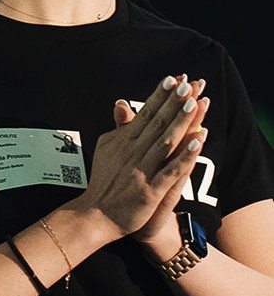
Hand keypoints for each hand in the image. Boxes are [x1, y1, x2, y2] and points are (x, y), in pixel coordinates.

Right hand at [72, 75, 208, 240]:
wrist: (96, 215)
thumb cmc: (104, 182)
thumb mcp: (106, 149)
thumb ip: (118, 127)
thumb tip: (122, 103)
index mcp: (123, 142)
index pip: (145, 114)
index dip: (160, 96)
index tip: (173, 79)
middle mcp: (132, 153)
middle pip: (157, 123)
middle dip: (173, 103)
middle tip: (188, 84)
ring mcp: (142, 171)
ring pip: (165, 142)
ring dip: (180, 123)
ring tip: (194, 104)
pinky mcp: (150, 191)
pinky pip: (171, 170)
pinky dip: (185, 156)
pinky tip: (198, 142)